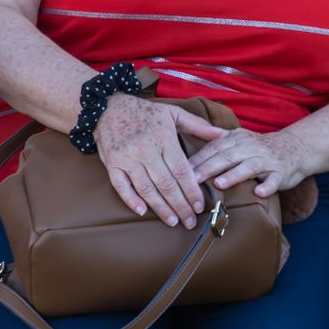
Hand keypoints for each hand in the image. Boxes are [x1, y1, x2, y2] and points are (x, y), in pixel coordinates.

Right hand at [93, 94, 227, 228]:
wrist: (107, 106)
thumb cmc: (143, 111)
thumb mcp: (172, 112)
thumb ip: (197, 125)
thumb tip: (222, 134)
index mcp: (163, 138)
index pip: (181, 170)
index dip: (191, 191)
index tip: (199, 206)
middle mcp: (145, 150)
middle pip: (166, 184)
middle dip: (180, 205)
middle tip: (190, 221)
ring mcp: (126, 157)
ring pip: (146, 188)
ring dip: (161, 207)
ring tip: (173, 222)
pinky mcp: (112, 163)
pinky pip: (120, 185)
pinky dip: (130, 199)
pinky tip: (142, 212)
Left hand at [187, 127, 312, 198]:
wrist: (296, 147)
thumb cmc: (260, 148)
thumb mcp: (239, 138)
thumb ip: (218, 141)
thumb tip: (190, 144)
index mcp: (237, 139)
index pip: (214, 147)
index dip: (199, 158)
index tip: (182, 168)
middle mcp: (251, 148)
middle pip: (227, 156)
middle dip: (208, 167)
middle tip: (193, 179)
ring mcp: (267, 160)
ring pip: (248, 167)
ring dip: (233, 176)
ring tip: (218, 184)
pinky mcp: (282, 173)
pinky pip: (274, 180)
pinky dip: (267, 187)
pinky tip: (258, 193)